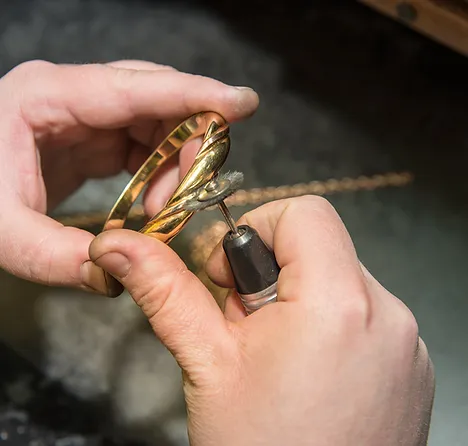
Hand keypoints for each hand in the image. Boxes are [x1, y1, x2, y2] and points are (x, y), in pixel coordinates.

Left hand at [0, 59, 257, 292]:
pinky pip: (145, 143)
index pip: (136, 88)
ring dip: (176, 165)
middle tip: (195, 192)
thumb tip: (114, 276)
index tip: (244, 103)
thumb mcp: (1, 231)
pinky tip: (154, 202)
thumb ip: (55, 256)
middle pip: (156, 100)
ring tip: (164, 209)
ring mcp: (85, 112)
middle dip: (191, 142)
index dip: (196, 95)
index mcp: (48, 96)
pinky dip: (162, 172)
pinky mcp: (92, 134)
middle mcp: (73, 94)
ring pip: (157, 123)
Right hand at [89, 196, 434, 445]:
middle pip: (320, 246)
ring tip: (277, 354)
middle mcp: (386, 313)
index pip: (304, 212)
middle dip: (272, 272)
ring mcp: (406, 341)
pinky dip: (332, 325)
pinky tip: (310, 370)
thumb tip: (117, 246)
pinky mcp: (411, 363)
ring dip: (299, 300)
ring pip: (340, 278)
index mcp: (337, 301)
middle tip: (247, 325)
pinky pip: (366, 313)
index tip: (233, 273)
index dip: (259, 229)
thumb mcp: (206, 362)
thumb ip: (164, 291)